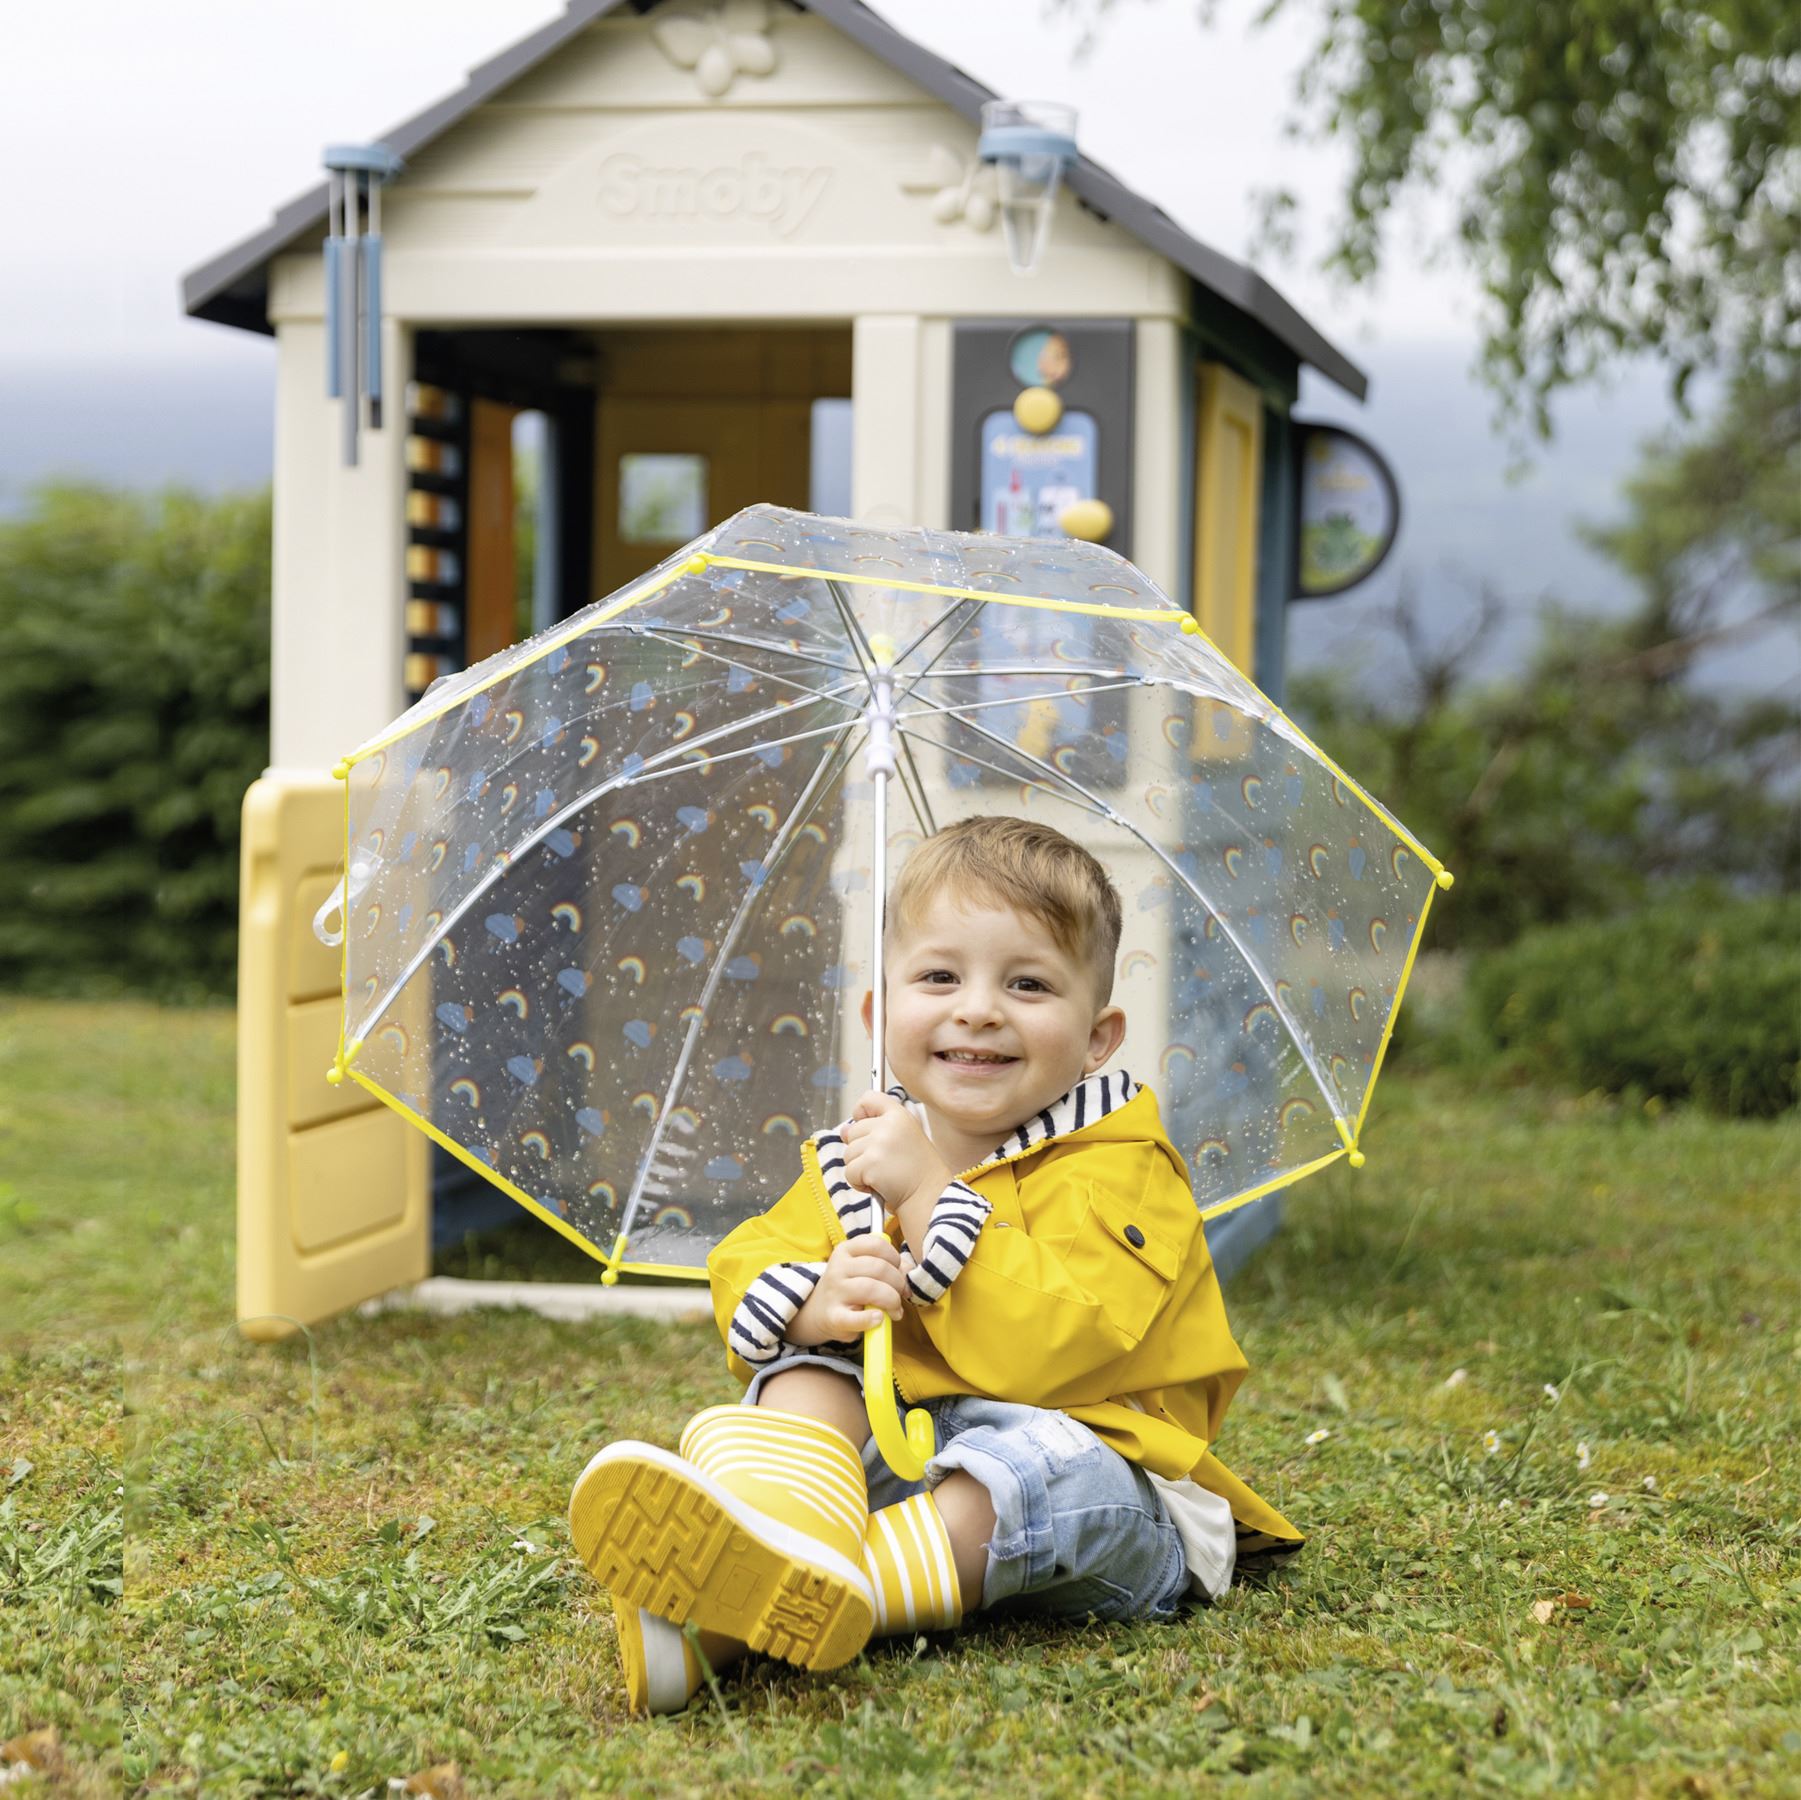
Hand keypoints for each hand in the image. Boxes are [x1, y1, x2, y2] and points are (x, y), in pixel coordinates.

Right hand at [788, 1233, 907, 1343]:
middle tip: (901, 1295)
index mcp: (846, 1250)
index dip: (894, 1257)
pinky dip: (871, 1319)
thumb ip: (889, 1265)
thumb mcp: (864, 1269)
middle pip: (878, 1268)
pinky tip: (879, 1318)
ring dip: (891, 1301)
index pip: (876, 1244)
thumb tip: (909, 1270)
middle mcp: (838, 1267)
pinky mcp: (833, 1317)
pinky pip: (855, 1318)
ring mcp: (834, 1292)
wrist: (820, 1311)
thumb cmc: (851, 1287)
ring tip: (895, 1310)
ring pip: (871, 1289)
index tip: (897, 1270)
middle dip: (898, 1283)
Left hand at [841, 1092, 952, 1214]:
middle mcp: (888, 1125)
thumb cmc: (919, 1172)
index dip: (861, 1111)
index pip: (869, 1098)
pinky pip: (849, 1172)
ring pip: (848, 1154)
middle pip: (853, 1131)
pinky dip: (859, 1183)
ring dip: (860, 1169)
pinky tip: (878, 1185)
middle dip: (861, 1151)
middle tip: (884, 1163)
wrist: (929, 1197)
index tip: (864, 1125)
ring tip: (883, 1175)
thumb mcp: (902, 1140)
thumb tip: (843, 1130)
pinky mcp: (870, 1164)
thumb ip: (874, 1130)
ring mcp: (878, 1144)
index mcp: (899, 1115)